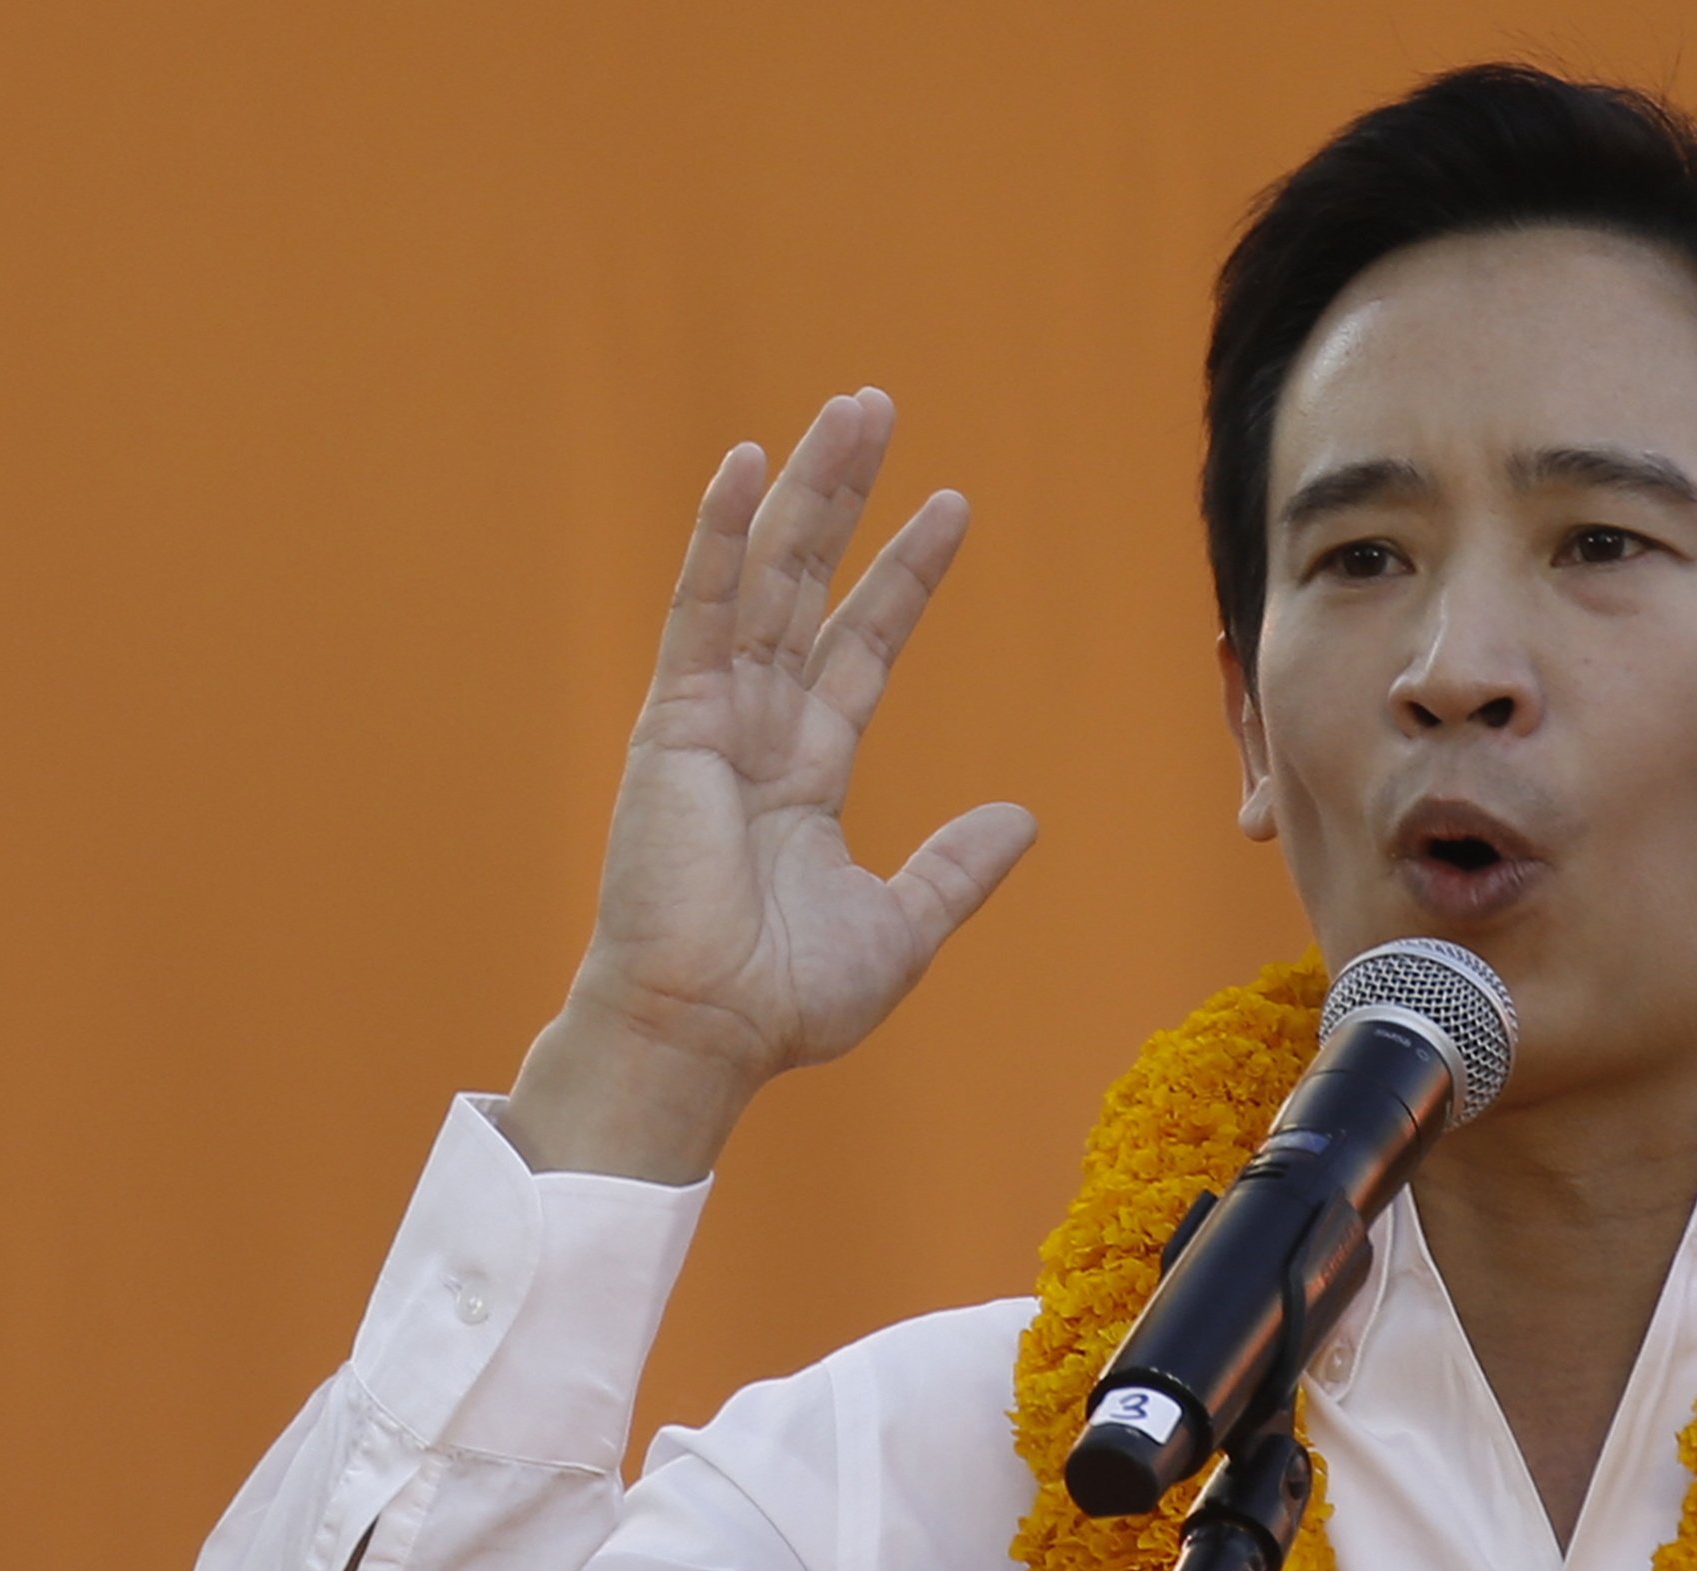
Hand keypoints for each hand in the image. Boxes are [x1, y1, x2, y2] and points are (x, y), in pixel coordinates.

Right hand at [501, 391, 1035, 1180]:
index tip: (950, 508)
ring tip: (846, 413)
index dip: (904, 578)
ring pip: (764, 578)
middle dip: (848, 501)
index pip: (861, 649)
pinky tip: (743, 466)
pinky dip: (719, 538)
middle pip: (810, 588)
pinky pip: (700, 612)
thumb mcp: (901, 927)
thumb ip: (956, 868)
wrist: (705, 1035)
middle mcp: (757, 732)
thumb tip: (1023, 818)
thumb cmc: (784, 1001)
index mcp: (804, 775)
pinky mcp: (673, 724)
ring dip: (804, 493)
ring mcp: (711, 720)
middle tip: (880, 410)